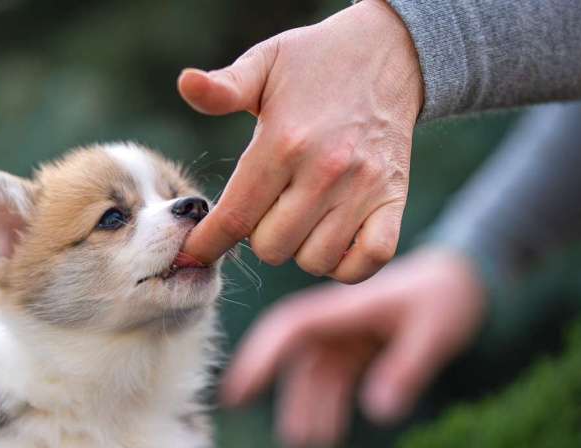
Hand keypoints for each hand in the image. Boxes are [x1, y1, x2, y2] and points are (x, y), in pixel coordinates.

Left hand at [178, 0, 422, 282]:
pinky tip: (332, 239)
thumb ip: (222, 87)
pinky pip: (367, 261)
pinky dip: (346, 264)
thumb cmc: (314, 61)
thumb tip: (186, 82)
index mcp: (283, 141)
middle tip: (266, 208)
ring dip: (299, 249)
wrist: (388, 51)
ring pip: (315, 260)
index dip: (207, 243)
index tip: (194, 251)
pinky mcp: (394, 200)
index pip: (234, 217)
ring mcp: (364, 188)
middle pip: (271, 248)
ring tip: (299, 218)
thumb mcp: (264, 63)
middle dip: (257, 236)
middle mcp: (325, 170)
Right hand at [222, 249, 485, 447]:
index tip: (237, 393)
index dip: (260, 359)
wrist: (465, 279)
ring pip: (312, 376)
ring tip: (306, 447)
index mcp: (343, 307)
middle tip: (274, 432)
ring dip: (306, 408)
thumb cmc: (448, 297)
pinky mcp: (354, 351)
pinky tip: (328, 436)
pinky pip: (331, 382)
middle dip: (280, 393)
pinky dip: (326, 407)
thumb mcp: (434, 331)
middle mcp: (334, 321)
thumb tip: (379, 413)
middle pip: (295, 358)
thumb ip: (407, 368)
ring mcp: (342, 337)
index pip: (289, 329)